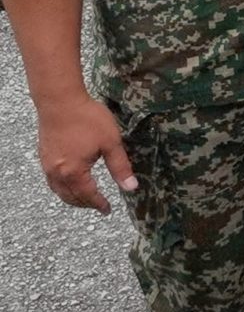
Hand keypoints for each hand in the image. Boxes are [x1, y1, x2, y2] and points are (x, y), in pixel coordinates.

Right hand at [35, 95, 134, 212]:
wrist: (60, 100)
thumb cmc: (87, 119)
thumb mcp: (111, 143)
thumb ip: (120, 167)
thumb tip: (131, 187)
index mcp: (74, 172)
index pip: (87, 196)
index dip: (99, 204)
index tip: (108, 210)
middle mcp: (57, 172)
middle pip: (70, 197)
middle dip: (85, 204)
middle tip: (98, 206)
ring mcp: (47, 164)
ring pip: (58, 190)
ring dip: (72, 197)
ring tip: (86, 198)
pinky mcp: (44, 155)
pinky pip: (51, 180)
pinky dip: (62, 187)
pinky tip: (70, 182)